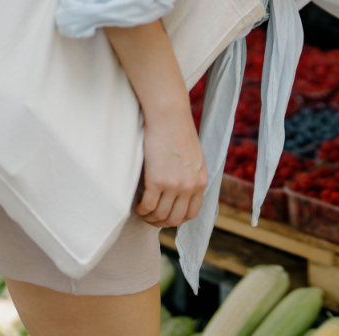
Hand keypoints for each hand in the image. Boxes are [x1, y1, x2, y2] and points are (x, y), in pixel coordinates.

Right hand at [136, 110, 207, 227]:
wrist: (169, 116)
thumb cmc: (178, 132)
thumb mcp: (195, 157)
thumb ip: (192, 176)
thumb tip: (182, 193)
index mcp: (201, 181)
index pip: (192, 214)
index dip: (177, 219)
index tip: (166, 216)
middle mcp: (190, 186)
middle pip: (175, 219)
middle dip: (160, 223)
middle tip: (150, 216)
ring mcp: (174, 184)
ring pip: (160, 216)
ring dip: (148, 217)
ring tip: (142, 210)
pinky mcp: (157, 180)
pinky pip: (148, 207)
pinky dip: (141, 210)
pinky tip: (137, 205)